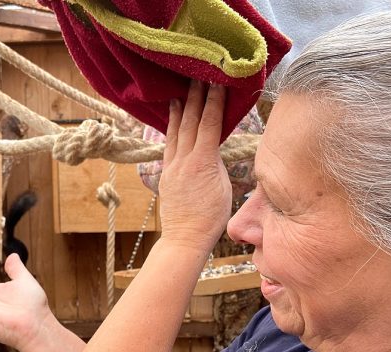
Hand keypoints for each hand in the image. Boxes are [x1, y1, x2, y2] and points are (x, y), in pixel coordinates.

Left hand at [158, 81, 232, 252]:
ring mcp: (172, 165)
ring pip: (175, 131)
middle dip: (194, 98)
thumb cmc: (211, 217)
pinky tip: (170, 120)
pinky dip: (170, 129)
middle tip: (197, 77)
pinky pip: (168, 144)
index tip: (216, 83)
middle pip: (190, 122)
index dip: (213, 102)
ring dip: (178, 109)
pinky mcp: (165, 173)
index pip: (209, 124)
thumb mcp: (225, 186)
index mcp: (203, 162)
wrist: (186, 237)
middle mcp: (184, 160)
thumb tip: (215, 149)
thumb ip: (218, 163)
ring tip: (179, 91)